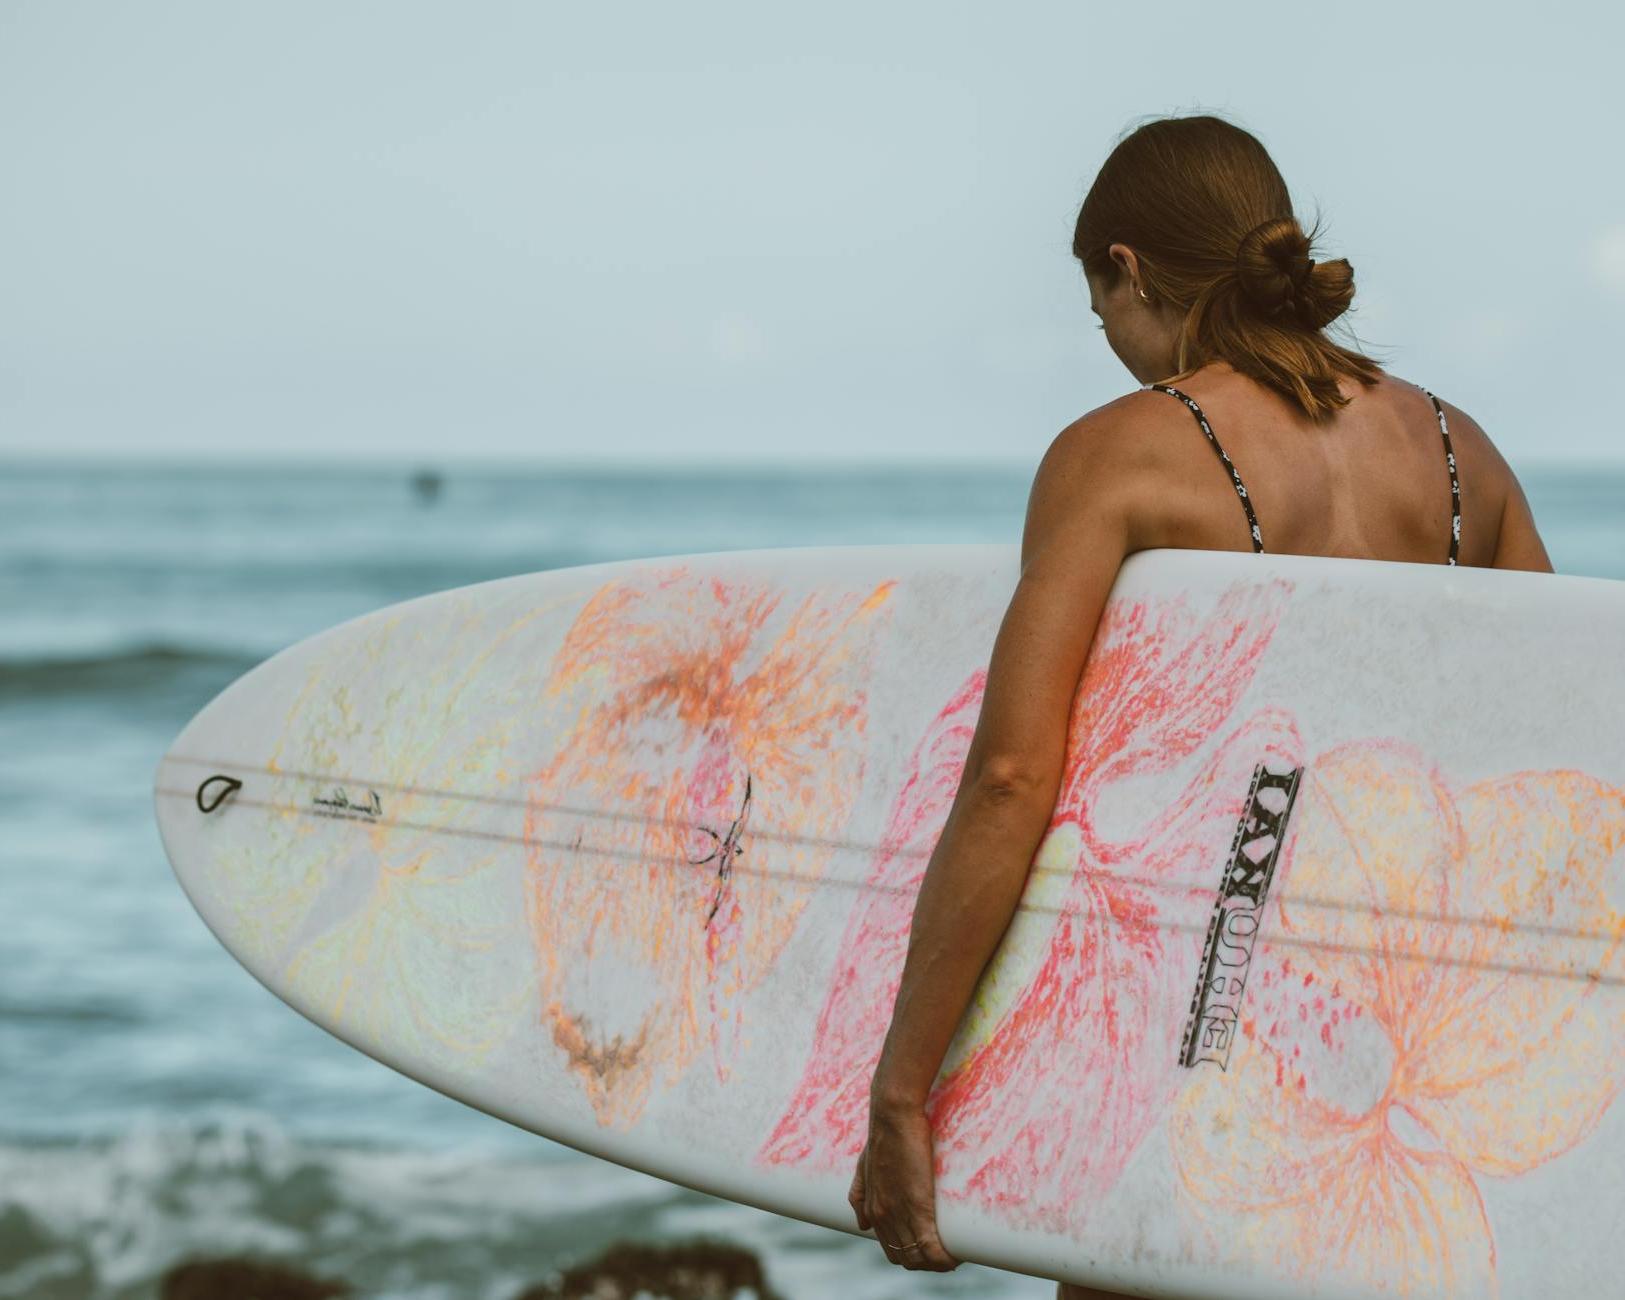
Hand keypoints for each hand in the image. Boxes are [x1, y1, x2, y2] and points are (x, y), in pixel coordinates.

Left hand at [847, 1098, 959, 1271]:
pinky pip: (931, 1248)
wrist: (893, 1115)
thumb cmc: (884, 1134)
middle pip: (905, 1258)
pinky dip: (944, 1258)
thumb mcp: (864, 1166)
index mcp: (872, 1208)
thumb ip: (860, 1194)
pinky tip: (956, 1257)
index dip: (912, 1255)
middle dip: (926, 1262)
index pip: (892, 1249)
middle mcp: (882, 1216)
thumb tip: (863, 1226)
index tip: (931, 1249)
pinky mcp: (917, 1206)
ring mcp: (898, 1212)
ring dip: (938, 1263)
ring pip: (918, 1258)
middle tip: (947, 1252)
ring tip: (956, 1255)